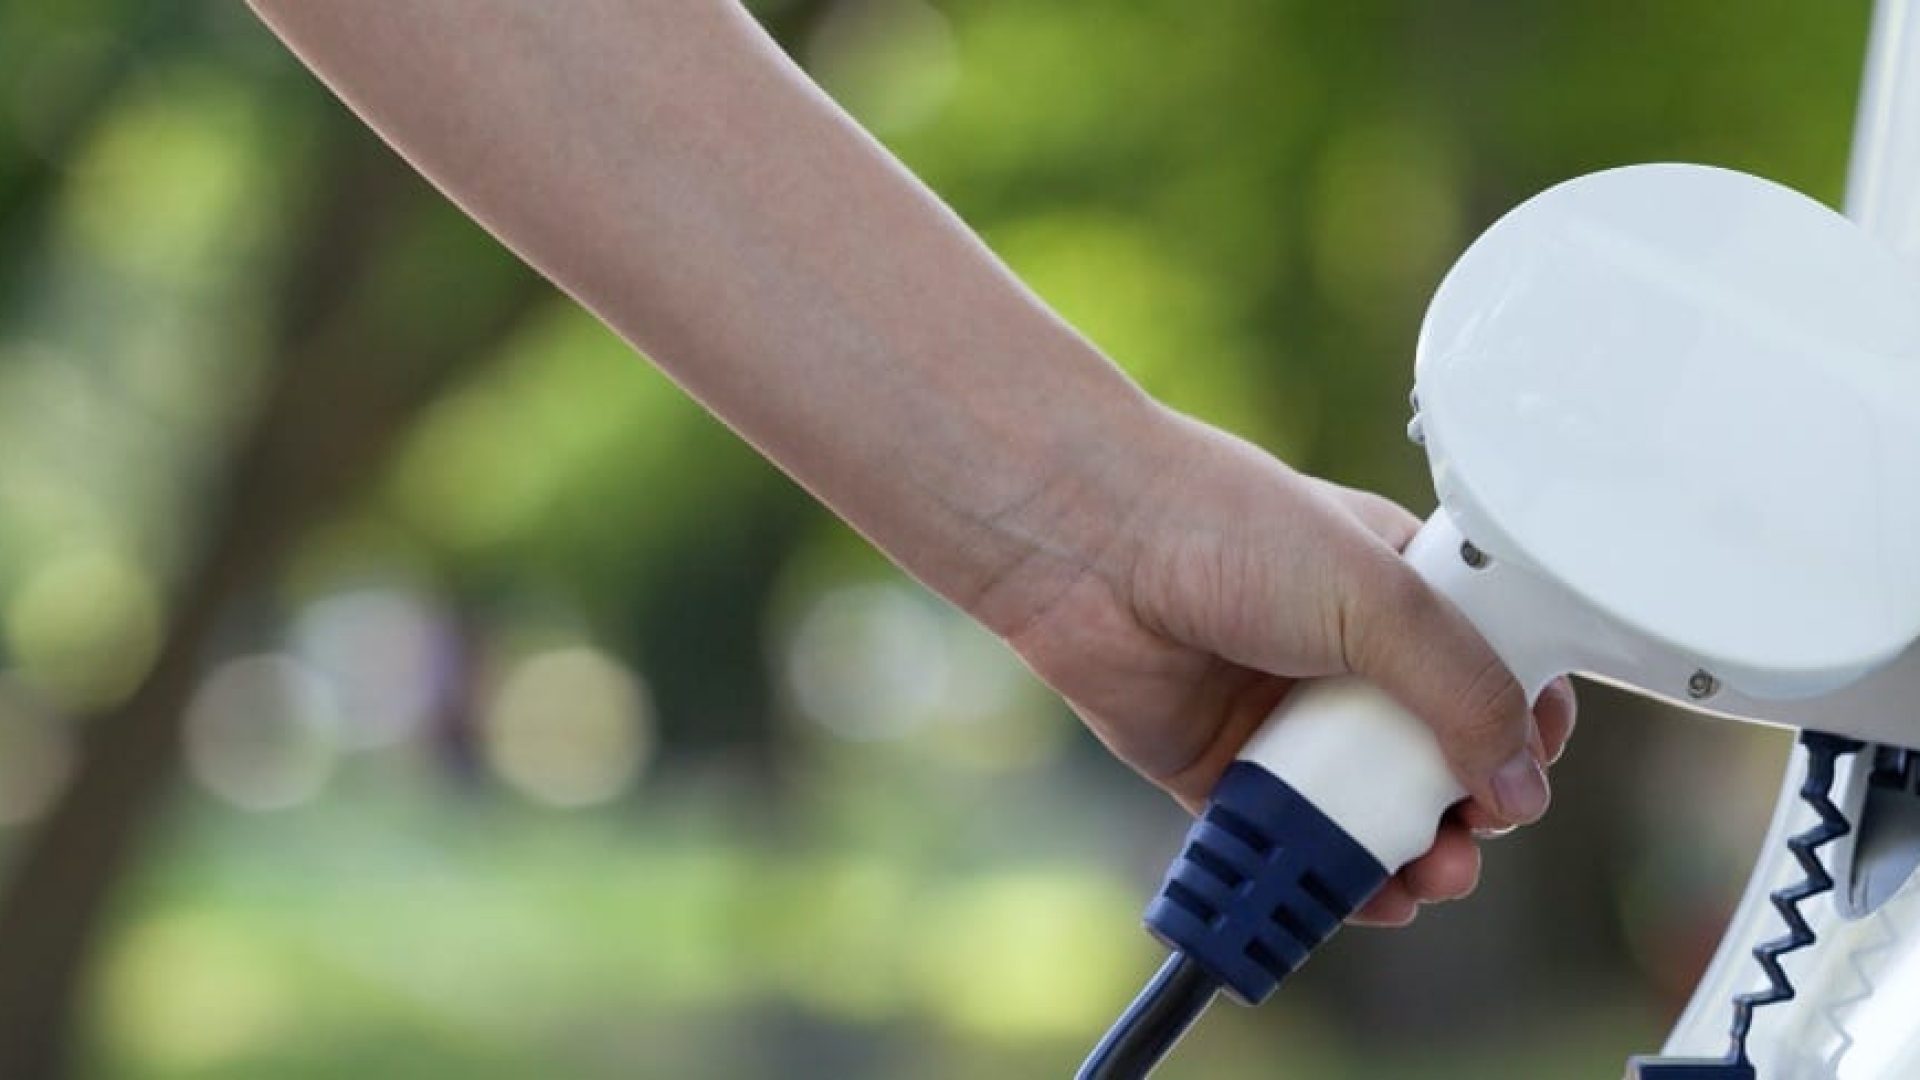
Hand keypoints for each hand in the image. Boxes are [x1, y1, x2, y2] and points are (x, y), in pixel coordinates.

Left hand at [992, 407, 1576, 924]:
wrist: (1092, 546)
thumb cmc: (1227, 526)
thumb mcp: (1379, 594)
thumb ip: (1463, 684)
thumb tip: (1519, 781)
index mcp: (1399, 588)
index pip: (1490, 666)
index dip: (1520, 721)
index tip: (1532, 767)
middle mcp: (1345, 653)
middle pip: (1434, 753)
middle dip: (1469, 807)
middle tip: (1477, 835)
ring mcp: (1282, 712)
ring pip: (1366, 807)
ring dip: (1410, 854)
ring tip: (1431, 879)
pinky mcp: (1221, 765)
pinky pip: (1288, 835)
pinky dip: (1330, 875)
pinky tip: (1368, 898)